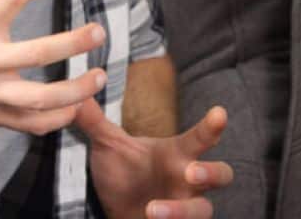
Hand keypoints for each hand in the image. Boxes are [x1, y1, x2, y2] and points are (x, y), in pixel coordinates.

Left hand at [76, 98, 233, 218]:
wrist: (116, 211)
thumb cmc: (123, 175)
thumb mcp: (108, 146)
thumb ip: (96, 122)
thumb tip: (79, 93)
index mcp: (177, 155)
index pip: (200, 138)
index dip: (212, 127)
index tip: (219, 113)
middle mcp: (188, 180)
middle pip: (221, 174)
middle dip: (211, 173)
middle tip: (192, 171)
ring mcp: (185, 207)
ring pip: (203, 210)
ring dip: (181, 211)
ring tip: (151, 210)